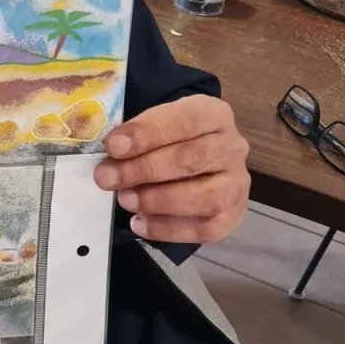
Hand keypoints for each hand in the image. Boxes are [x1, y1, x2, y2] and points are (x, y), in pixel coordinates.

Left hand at [94, 94, 249, 244]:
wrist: (199, 158)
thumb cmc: (171, 139)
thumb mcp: (157, 123)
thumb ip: (137, 134)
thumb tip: (109, 152)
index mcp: (213, 114)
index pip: (184, 120)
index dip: (147, 133)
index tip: (114, 146)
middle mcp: (232, 147)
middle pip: (191, 159)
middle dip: (144, 170)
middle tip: (107, 177)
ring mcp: (236, 182)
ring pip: (205, 197)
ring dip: (159, 200)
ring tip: (125, 200)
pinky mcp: (233, 214)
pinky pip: (206, 228)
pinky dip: (169, 229)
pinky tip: (140, 224)